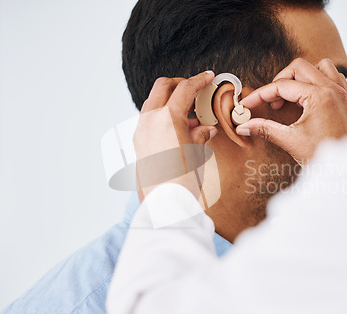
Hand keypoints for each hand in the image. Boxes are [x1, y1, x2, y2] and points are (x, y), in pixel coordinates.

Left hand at [134, 71, 217, 200]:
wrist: (165, 203)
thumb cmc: (183, 180)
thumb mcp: (198, 152)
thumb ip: (200, 134)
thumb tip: (205, 128)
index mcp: (168, 117)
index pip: (185, 88)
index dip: (199, 80)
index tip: (208, 77)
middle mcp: (150, 119)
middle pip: (163, 86)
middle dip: (180, 83)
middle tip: (195, 90)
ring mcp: (141, 130)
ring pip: (153, 101)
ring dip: (170, 100)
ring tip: (190, 113)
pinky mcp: (138, 142)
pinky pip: (149, 118)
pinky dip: (162, 115)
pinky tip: (178, 128)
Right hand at [237, 58, 346, 164]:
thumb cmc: (323, 157)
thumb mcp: (290, 141)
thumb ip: (265, 129)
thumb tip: (244, 126)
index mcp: (319, 97)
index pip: (282, 86)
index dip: (261, 94)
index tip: (248, 104)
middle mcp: (333, 90)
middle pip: (299, 68)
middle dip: (280, 81)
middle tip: (272, 102)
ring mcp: (344, 93)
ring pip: (320, 67)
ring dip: (303, 77)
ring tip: (292, 96)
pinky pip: (335, 77)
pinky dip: (320, 81)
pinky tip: (310, 98)